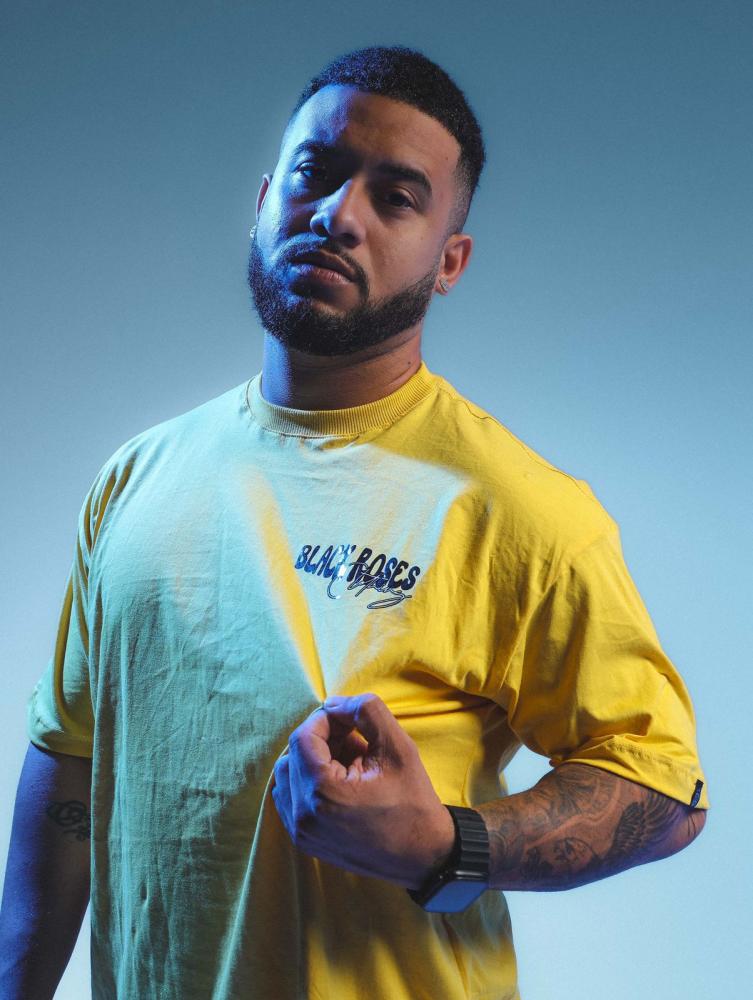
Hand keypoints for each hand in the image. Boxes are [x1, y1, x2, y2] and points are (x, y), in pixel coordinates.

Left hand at [271, 693, 455, 888]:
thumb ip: (366, 711)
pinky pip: (291, 799)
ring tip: (352, 762)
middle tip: (356, 740)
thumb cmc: (414, 801)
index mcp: (322, 792)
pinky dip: (310, 782)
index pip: (303, 737)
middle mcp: (303, 816)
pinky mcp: (305, 841)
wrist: (425, 855)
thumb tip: (333, 703)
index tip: (350, 719)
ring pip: (289, 776)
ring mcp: (301, 832)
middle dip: (322, 739)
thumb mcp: (398, 746)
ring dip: (315, 760)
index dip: (325, 719)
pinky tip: (343, 783)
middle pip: (293, 755)